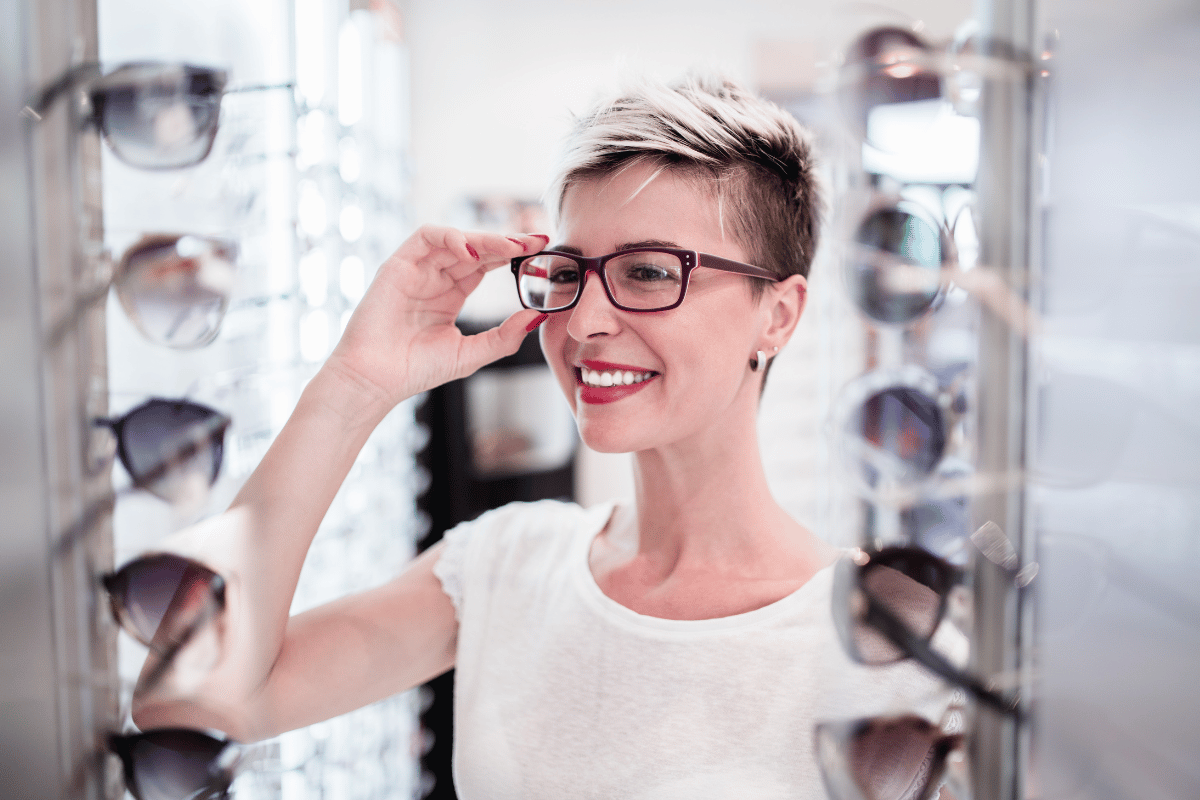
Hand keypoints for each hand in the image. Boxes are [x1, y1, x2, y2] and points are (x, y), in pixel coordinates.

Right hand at [325, 226, 546, 410]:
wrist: (376, 380)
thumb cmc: (417, 370)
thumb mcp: (472, 353)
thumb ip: (504, 335)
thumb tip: (537, 316)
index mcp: (452, 294)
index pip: (488, 263)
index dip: (514, 254)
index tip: (543, 250)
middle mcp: (435, 277)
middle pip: (476, 246)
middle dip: (508, 241)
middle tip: (537, 241)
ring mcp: (417, 269)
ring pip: (456, 239)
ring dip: (486, 238)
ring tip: (512, 246)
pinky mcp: (398, 265)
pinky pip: (425, 237)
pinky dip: (450, 237)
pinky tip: (472, 250)